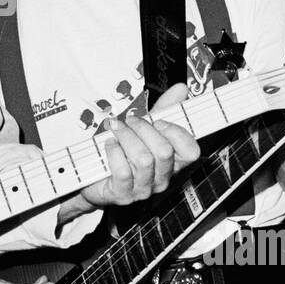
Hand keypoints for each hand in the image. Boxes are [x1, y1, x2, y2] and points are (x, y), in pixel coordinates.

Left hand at [80, 83, 200, 209]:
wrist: (93, 173)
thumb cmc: (123, 151)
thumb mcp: (145, 127)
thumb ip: (164, 108)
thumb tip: (181, 89)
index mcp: (172, 162)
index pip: (191, 151)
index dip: (176, 132)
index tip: (158, 121)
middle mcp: (161, 178)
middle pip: (164, 152)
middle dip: (143, 129)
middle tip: (130, 121)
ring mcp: (143, 189)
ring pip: (143, 160)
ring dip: (126, 137)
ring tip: (117, 130)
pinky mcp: (123, 194)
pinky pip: (122, 171)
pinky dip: (113, 152)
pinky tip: (110, 146)